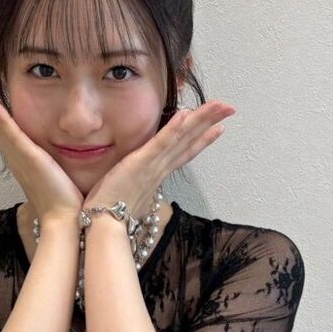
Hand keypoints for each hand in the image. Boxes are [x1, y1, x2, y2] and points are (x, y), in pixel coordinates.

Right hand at [0, 83, 84, 223]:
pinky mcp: (30, 159)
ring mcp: (20, 158)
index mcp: (20, 160)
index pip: (1, 131)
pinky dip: (1, 119)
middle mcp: (15, 158)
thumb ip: (51, 165)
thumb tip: (58, 158)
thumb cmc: (63, 202)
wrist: (64, 220)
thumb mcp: (54, 176)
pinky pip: (12, 135)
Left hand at [81, 101, 235, 220]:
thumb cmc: (111, 213)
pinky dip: (173, 129)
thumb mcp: (129, 195)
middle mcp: (160, 168)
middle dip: (209, 122)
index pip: (184, 153)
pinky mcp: (140, 163)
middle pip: (189, 141)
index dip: (202, 140)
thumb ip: (138, 187)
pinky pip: (159, 143)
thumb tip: (139, 186)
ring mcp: (152, 165)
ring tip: (219, 105)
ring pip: (181, 138)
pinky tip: (185, 114)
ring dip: (200, 119)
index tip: (219, 128)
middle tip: (229, 108)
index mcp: (157, 175)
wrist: (103, 226)